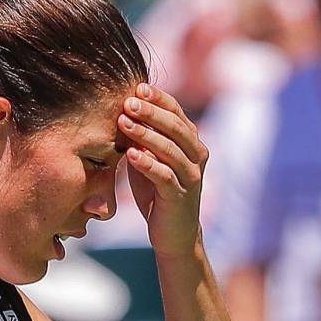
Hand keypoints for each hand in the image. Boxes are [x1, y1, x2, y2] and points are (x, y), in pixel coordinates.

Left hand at [120, 83, 208, 257]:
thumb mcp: (151, 159)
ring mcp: (191, 176)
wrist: (173, 233)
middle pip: (175, 127)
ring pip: (170, 149)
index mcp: (192, 142)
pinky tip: (130, 154)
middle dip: (151, 112)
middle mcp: (197, 156)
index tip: (137, 86)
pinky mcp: (180, 196)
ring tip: (123, 122)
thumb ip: (144, 137)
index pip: (177, 112)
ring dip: (146, 134)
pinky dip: (147, 164)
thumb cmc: (157, 192)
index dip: (159, 98)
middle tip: (128, 101)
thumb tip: (123, 107)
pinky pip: (164, 176)